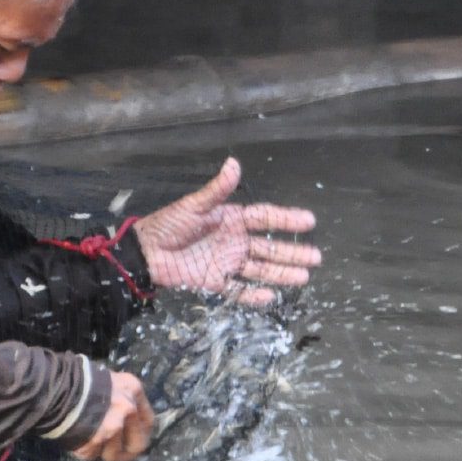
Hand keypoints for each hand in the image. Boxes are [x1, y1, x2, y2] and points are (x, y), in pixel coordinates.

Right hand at [70, 371, 153, 460]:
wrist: (54, 388)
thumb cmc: (78, 379)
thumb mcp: (107, 380)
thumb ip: (119, 396)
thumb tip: (124, 414)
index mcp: (133, 389)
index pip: (148, 421)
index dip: (142, 433)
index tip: (135, 440)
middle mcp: (128, 409)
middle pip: (139, 443)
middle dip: (128, 452)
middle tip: (118, 455)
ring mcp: (112, 427)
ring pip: (113, 453)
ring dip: (102, 451)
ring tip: (88, 440)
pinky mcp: (95, 442)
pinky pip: (93, 455)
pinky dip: (85, 450)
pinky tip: (77, 438)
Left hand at [133, 157, 320, 305]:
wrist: (145, 253)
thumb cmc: (167, 224)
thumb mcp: (193, 205)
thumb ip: (217, 189)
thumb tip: (234, 163)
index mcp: (232, 219)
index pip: (265, 219)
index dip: (287, 220)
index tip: (309, 221)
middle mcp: (234, 242)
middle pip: (269, 248)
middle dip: (292, 252)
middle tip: (316, 257)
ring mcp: (227, 263)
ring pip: (260, 270)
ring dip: (282, 273)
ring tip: (304, 277)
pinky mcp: (215, 282)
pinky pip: (239, 290)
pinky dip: (253, 295)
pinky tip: (270, 297)